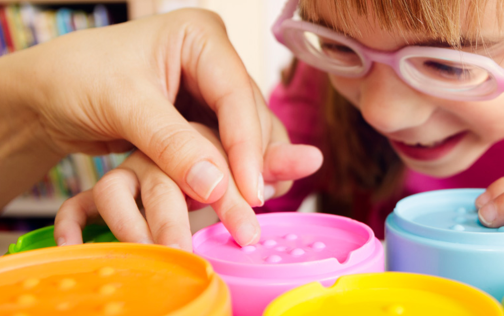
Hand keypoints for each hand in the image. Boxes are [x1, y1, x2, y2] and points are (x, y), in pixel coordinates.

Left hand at [0, 9, 322, 244]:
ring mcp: (211, 91)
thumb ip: (172, 144)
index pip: (236, 94)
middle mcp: (215, 62)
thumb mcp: (124, 105)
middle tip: (250, 209)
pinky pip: (229, 149)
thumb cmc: (76, 79)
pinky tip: (238, 200)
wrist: (47, 96)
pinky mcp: (204, 119)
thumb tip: (216, 187)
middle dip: (250, 163)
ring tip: (249, 210)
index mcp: (201, 37)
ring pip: (247, 136)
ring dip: (248, 172)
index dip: (246, 145)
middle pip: (249, 116)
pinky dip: (232, 175)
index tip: (249, 190)